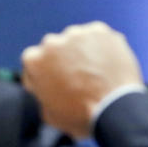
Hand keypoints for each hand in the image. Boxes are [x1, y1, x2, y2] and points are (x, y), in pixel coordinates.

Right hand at [21, 21, 142, 138]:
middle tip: (78, 77)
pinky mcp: (99, 30)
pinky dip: (102, 46)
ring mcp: (76, 34)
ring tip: (96, 71)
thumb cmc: (80, 116)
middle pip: (55, 47)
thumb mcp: (48, 112)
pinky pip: (97, 36)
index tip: (56, 81)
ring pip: (76, 39)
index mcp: (33, 60)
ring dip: (82, 51)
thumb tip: (45, 85)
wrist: (114, 109)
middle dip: (63, 59)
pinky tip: (107, 63)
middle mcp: (51, 42)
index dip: (45, 72)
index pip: (34, 61)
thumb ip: (41, 91)